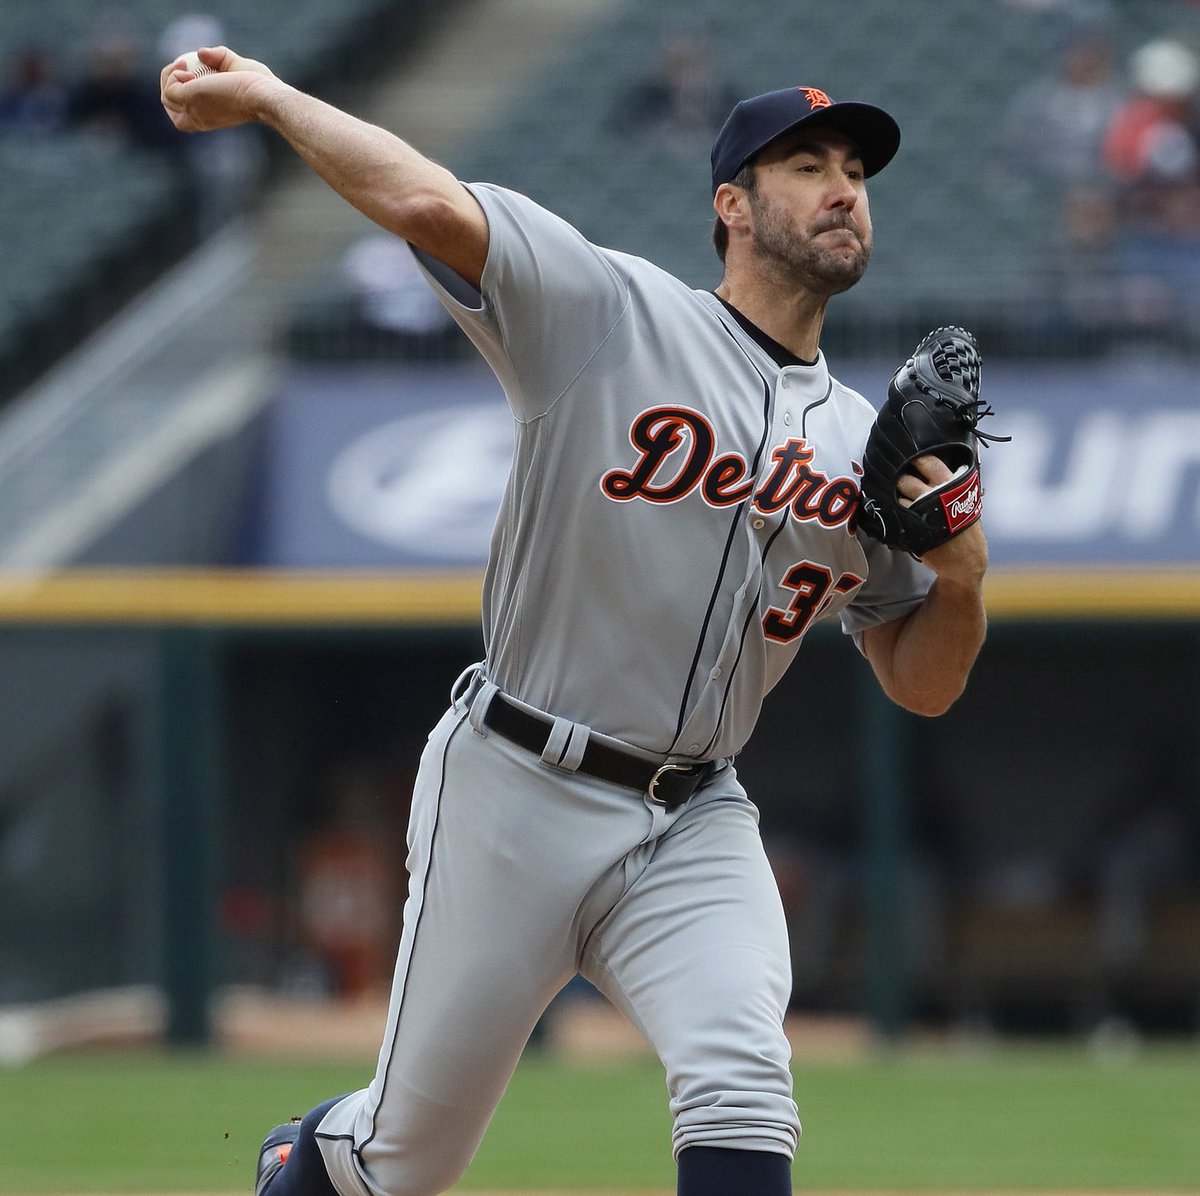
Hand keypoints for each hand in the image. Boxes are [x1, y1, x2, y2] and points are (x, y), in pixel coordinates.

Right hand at [160, 45, 279, 132]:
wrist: (263, 95)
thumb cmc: (259, 85)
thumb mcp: (236, 67)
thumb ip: (219, 57)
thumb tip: (200, 53)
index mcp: (209, 118)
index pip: (182, 110)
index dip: (179, 87)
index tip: (188, 71)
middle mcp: (199, 119)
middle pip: (170, 105)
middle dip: (169, 81)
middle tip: (183, 65)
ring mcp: (193, 112)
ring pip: (166, 99)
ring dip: (169, 77)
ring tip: (185, 66)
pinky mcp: (190, 101)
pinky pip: (169, 91)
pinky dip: (173, 76)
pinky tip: (187, 69)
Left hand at [897, 454, 987, 586]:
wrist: (965, 559)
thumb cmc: (965, 525)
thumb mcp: (968, 497)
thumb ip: (957, 478)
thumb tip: (959, 454)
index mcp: (951, 484)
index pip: (927, 461)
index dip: (914, 457)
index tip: (907, 454)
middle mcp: (935, 495)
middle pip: (905, 478)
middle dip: (898, 475)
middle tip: (896, 476)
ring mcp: (921, 512)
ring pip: (898, 494)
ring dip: (894, 493)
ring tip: (895, 493)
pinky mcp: (910, 528)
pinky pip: (894, 513)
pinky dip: (892, 509)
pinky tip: (893, 509)